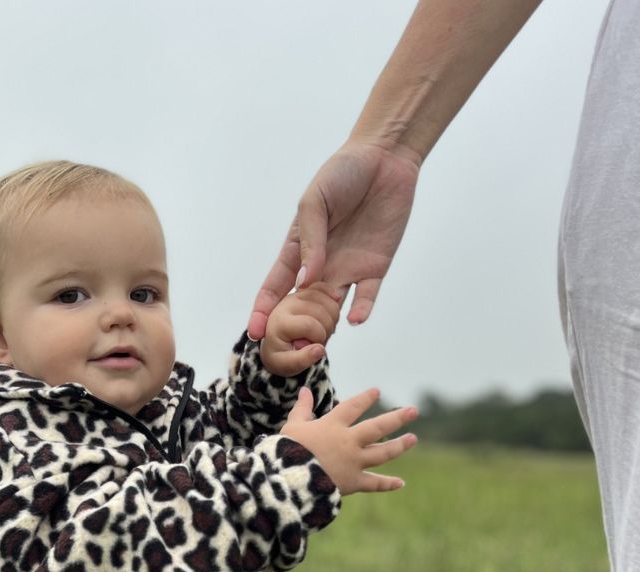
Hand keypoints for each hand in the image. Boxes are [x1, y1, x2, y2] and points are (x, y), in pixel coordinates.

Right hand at [248, 138, 420, 338]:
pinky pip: (366, 296)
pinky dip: (361, 310)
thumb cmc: (342, 173)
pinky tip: (355, 319)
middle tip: (288, 344)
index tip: (254, 332)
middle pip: (300, 306)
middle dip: (292, 328)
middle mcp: (320, 266)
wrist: (385, 159)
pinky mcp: (374, 268)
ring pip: (331, 310)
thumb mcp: (315, 201)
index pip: (276, 285)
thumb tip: (305, 280)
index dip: (263, 309)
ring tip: (318, 339)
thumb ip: (310, 240)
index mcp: (298, 249)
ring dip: (324, 327)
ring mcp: (347, 269)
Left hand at [259, 282, 343, 375]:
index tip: (314, 346)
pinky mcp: (307, 288)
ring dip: (333, 317)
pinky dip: (334, 302)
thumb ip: (301, 360)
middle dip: (327, 329)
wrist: (275, 343)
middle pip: (321, 312)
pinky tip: (331, 315)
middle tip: (320, 339)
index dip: (319, 338)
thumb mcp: (286, 365)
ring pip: (328, 300)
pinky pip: (328, 290)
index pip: (309, 325)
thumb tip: (319, 350)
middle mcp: (287, 303)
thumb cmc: (280, 354)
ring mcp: (298, 293)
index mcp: (279, 321)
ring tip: (323, 330)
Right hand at [281, 385, 415, 494]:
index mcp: (333, 425)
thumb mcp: (292, 426)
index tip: (377, 392)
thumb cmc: (286, 451)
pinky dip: (387, 484)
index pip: (353, 407)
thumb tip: (306, 390)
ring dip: (399, 445)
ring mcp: (354, 462)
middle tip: (413, 411)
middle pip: (378, 427)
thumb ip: (302, 409)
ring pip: (382, 452)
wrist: (290, 479)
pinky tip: (401, 483)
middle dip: (397, 418)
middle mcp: (349, 441)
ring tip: (412, 438)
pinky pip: (374, 483)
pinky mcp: (353, 482)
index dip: (365, 398)